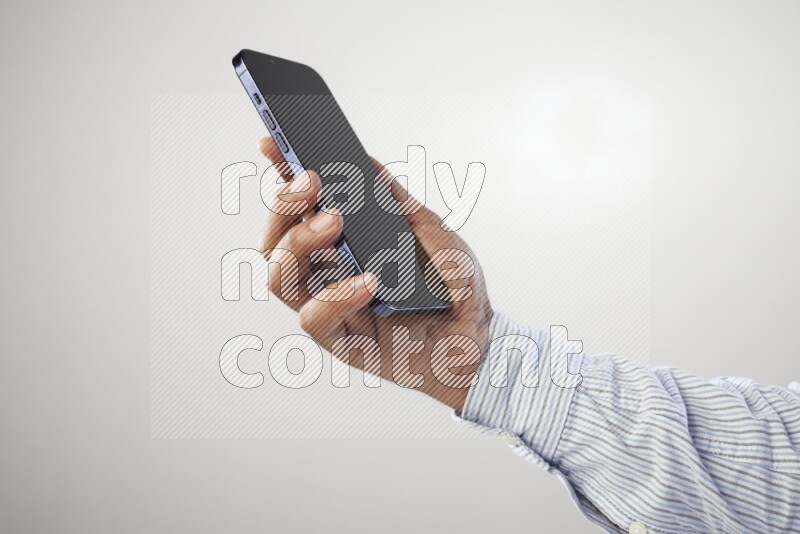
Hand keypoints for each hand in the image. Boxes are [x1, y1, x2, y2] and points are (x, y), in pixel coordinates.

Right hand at [258, 137, 492, 409]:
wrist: (480, 340)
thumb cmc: (454, 288)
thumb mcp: (433, 234)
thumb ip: (398, 203)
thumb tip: (366, 162)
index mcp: (343, 244)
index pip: (299, 208)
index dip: (279, 177)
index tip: (270, 143)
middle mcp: (327, 274)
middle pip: (275, 240)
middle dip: (284, 205)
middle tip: (312, 182)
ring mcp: (331, 308)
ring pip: (279, 276)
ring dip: (299, 241)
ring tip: (335, 221)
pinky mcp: (343, 342)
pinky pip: (315, 319)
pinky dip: (336, 295)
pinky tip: (369, 280)